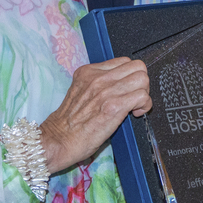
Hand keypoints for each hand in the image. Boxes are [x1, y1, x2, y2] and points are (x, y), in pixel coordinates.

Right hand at [41, 58, 149, 173]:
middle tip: (135, 97)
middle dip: (141, 83)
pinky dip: (144, 105)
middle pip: (138, 66)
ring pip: (142, 79)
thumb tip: (120, 84)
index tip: (127, 90)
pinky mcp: (113, 106)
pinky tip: (135, 113)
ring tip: (135, 106)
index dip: (130, 76)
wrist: (58, 140)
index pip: (125, 61)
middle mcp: (97, 77)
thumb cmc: (69, 123)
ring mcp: (105, 91)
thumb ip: (98, 83)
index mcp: (89, 72)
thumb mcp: (80, 91)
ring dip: (144, 94)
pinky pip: (142, 96)